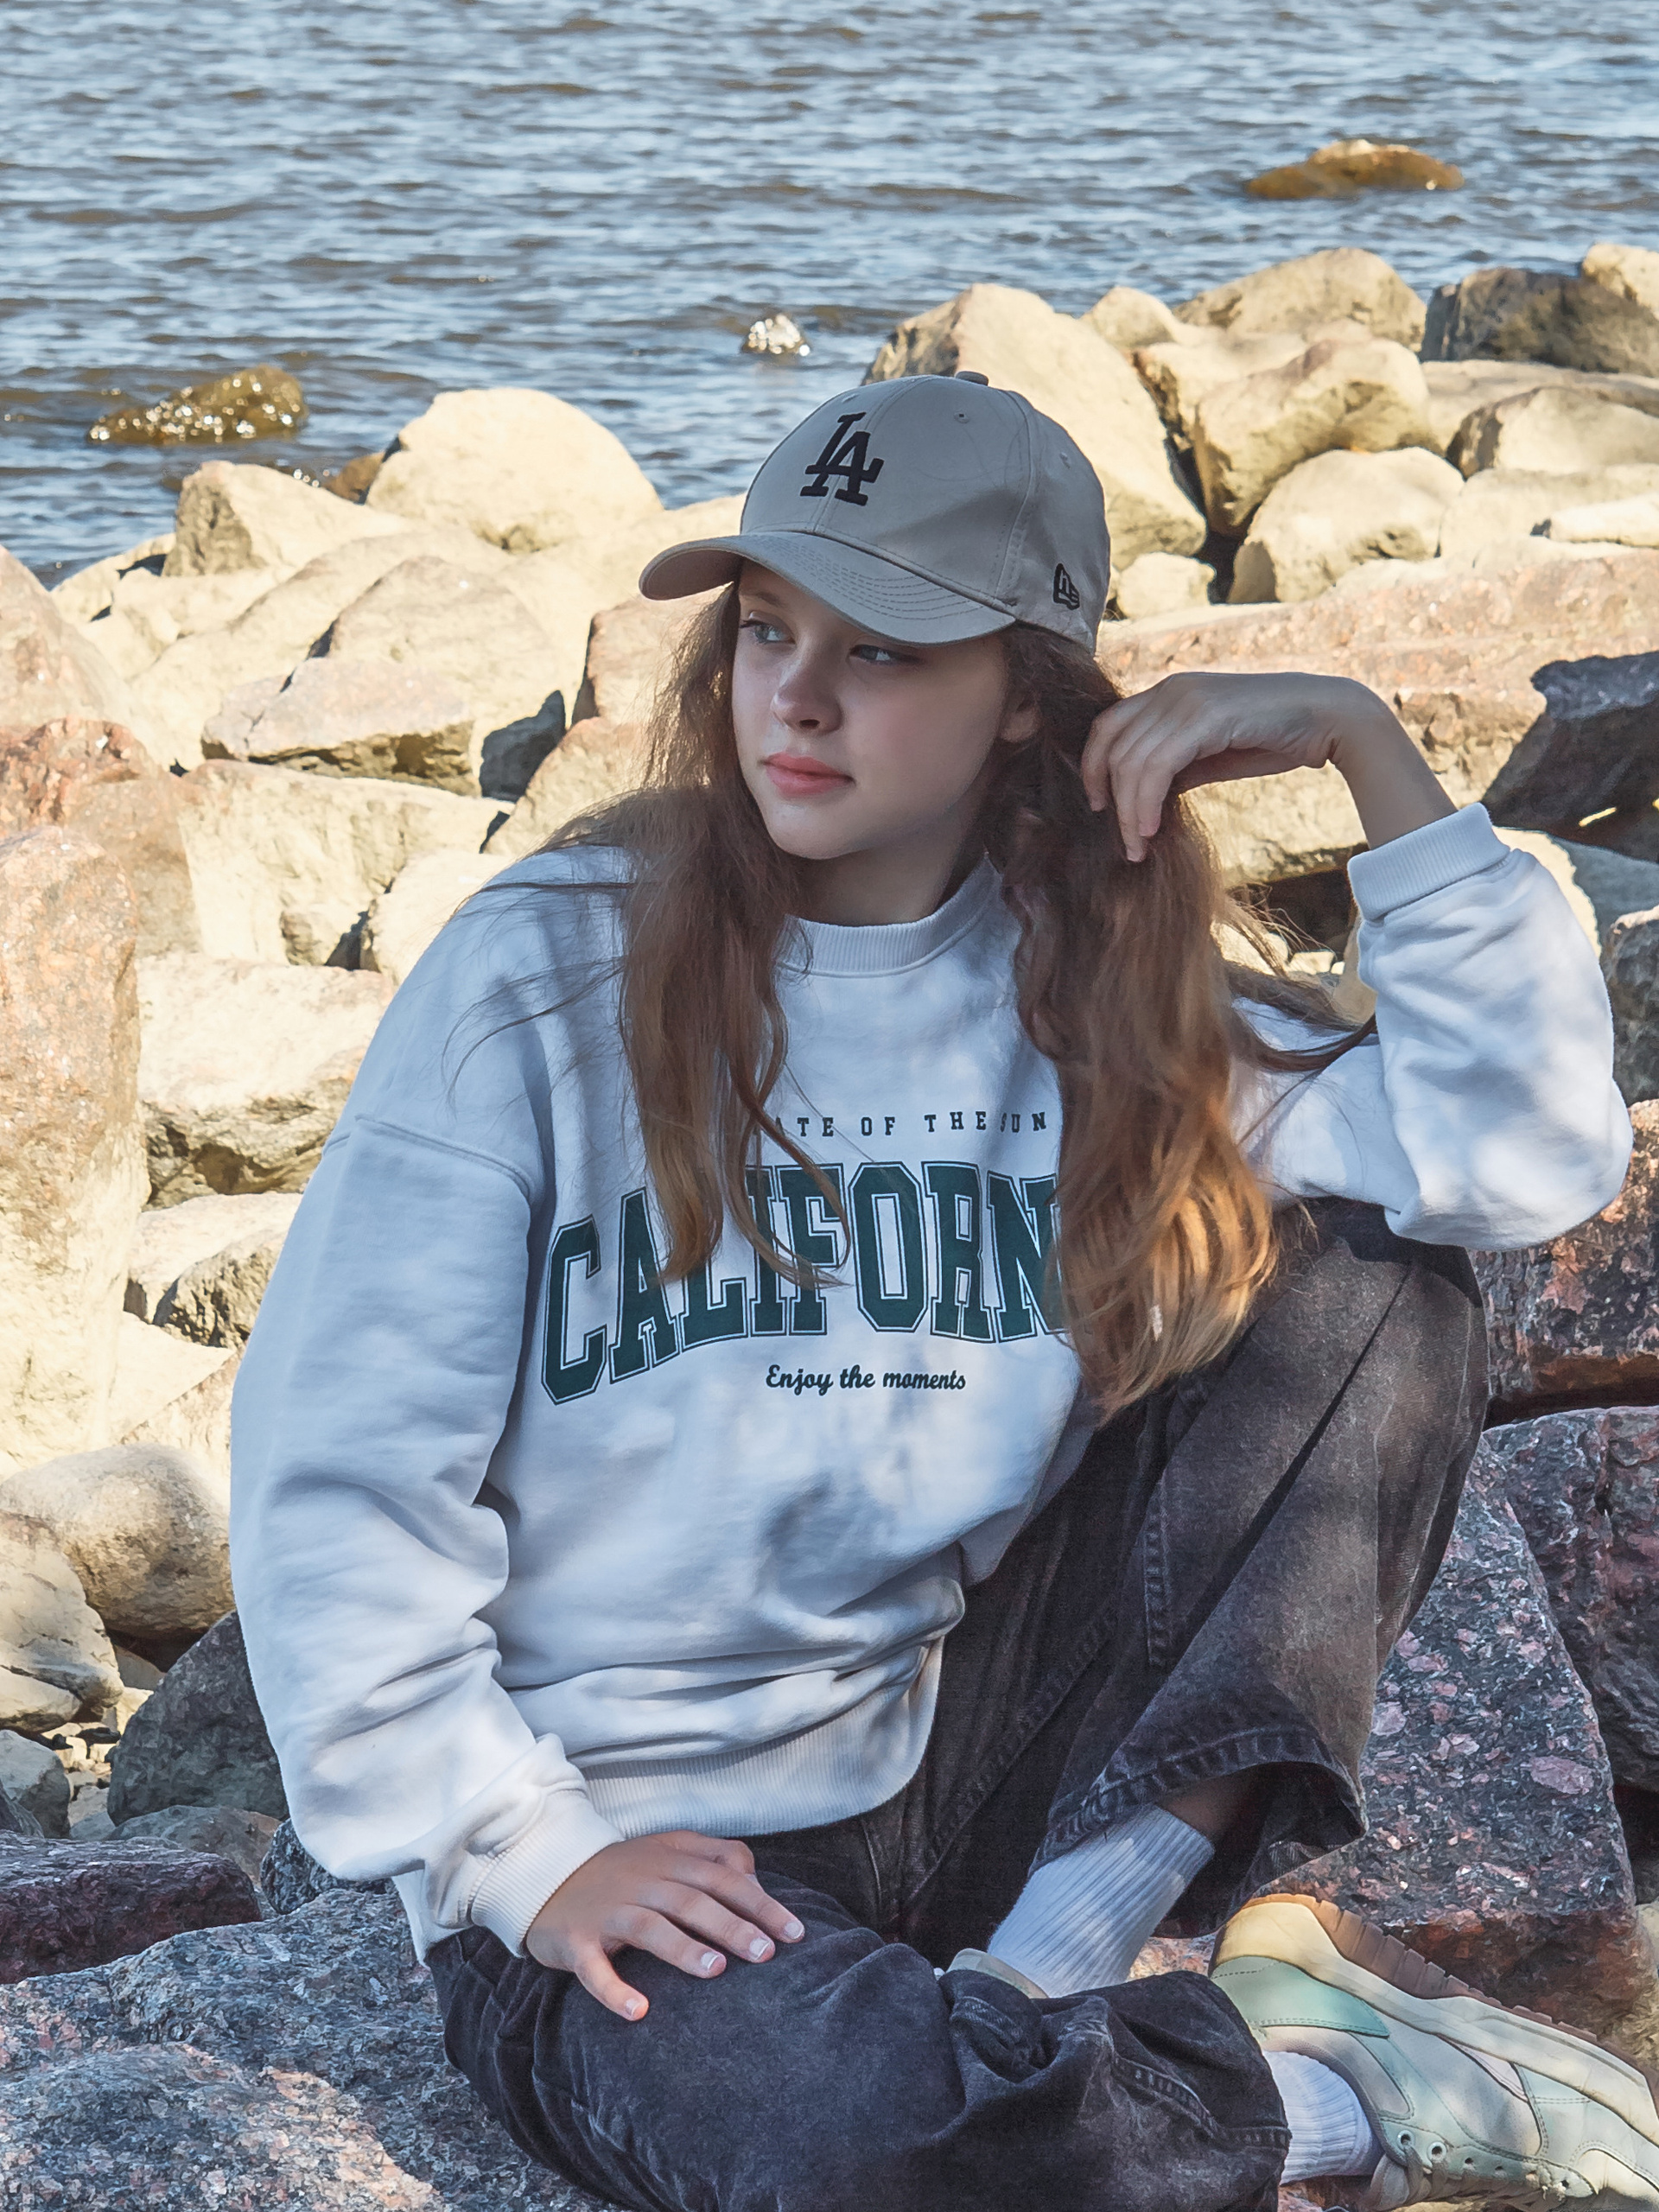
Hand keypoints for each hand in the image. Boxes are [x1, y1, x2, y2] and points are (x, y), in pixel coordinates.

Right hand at [525, 1830, 805, 2021]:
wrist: (545, 1871)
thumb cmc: (620, 1871)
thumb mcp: (667, 1850)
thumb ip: (713, 1856)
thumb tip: (754, 1876)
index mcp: (668, 1860)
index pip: (723, 1877)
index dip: (760, 1903)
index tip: (795, 1933)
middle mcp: (641, 1882)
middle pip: (692, 1901)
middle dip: (731, 1925)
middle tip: (766, 1954)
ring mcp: (608, 1911)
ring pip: (649, 1927)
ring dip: (683, 1949)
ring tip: (716, 1971)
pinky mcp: (576, 1940)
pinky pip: (594, 1967)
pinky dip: (614, 1989)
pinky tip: (639, 2011)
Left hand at [1081, 671, 1453, 861]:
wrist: (1330, 720)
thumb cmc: (1274, 737)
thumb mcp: (1212, 755)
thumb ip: (1176, 768)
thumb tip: (1142, 799)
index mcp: (1169, 692)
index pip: (1108, 727)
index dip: (1094, 768)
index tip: (1099, 806)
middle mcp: (1172, 689)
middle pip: (1112, 746)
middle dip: (1110, 799)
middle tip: (1125, 843)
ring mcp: (1187, 699)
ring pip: (1131, 761)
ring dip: (1128, 812)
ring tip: (1138, 847)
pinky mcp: (1206, 716)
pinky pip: (1156, 765)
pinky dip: (1146, 802)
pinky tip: (1152, 830)